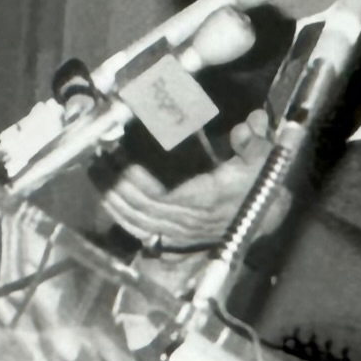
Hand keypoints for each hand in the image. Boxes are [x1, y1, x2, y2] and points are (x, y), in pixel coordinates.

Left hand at [100, 110, 295, 247]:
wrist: (263, 216)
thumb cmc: (258, 186)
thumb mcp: (263, 161)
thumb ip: (255, 142)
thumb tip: (249, 123)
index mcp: (205, 201)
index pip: (161, 195)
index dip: (137, 181)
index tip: (120, 159)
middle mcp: (187, 220)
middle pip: (140, 206)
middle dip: (116, 183)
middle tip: (99, 158)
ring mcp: (177, 231)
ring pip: (135, 219)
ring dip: (112, 198)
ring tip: (96, 173)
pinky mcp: (172, 236)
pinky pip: (138, 230)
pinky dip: (120, 215)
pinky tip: (107, 199)